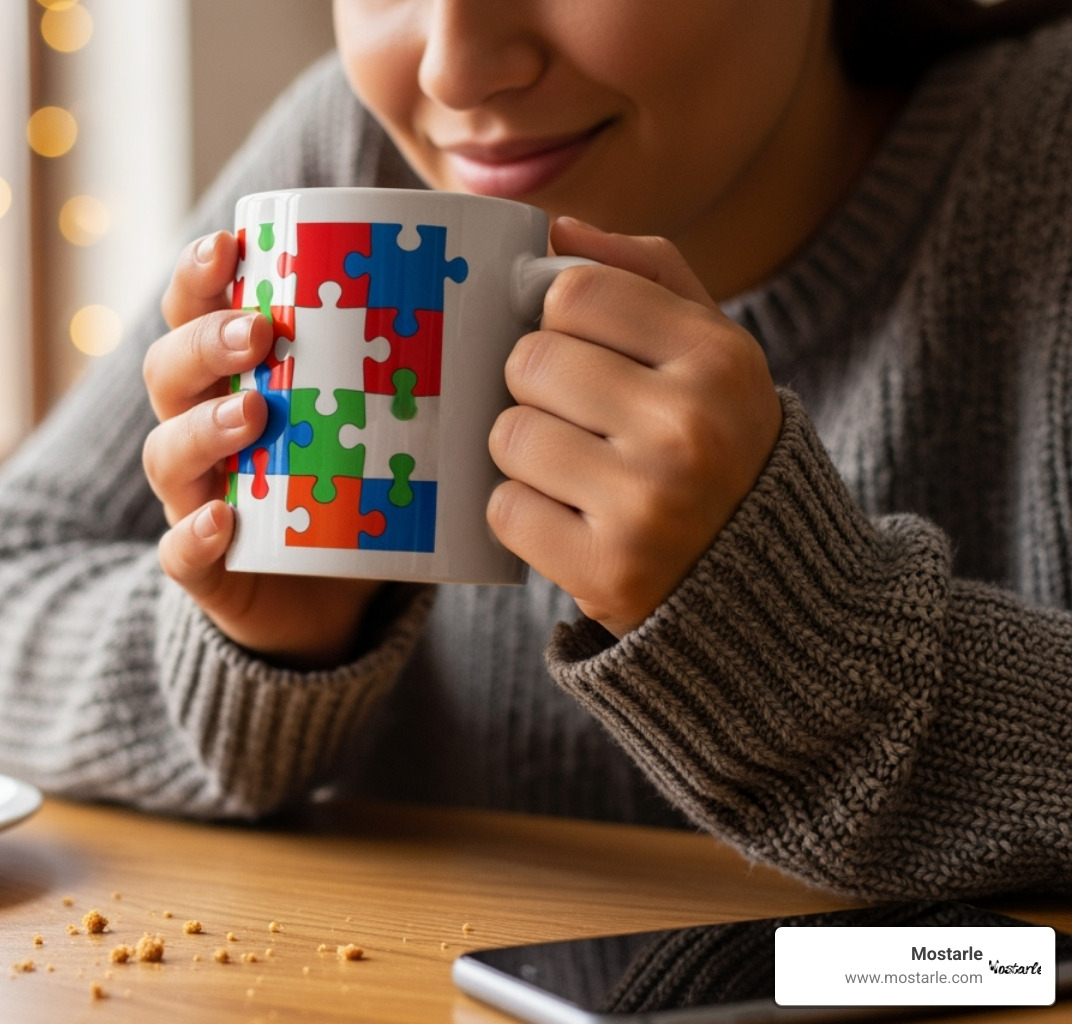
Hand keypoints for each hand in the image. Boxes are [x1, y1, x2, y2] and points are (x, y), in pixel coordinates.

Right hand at [143, 231, 382, 667]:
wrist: (330, 595)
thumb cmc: (356, 480)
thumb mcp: (382, 411)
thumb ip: (425, 354)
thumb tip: (529, 277)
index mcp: (230, 377)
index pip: (193, 311)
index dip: (198, 275)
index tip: (229, 245)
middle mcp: (197, 428)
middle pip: (169, 371)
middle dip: (206, 342)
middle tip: (261, 331)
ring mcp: (193, 498)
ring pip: (166, 454)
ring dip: (203, 428)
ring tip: (253, 415)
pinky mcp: (205, 568)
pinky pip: (180, 553)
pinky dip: (193, 536)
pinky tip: (223, 521)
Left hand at [487, 218, 782, 636]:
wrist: (764, 585)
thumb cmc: (717, 443)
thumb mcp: (713, 349)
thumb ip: (644, 275)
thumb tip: (556, 226)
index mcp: (719, 358)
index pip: (572, 292)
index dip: (558, 319)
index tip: (584, 352)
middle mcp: (688, 427)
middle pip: (530, 360)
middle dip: (538, 388)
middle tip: (579, 420)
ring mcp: (648, 504)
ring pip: (508, 433)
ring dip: (524, 453)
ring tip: (575, 471)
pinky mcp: (606, 570)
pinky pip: (505, 509)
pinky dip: (523, 514)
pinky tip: (569, 519)